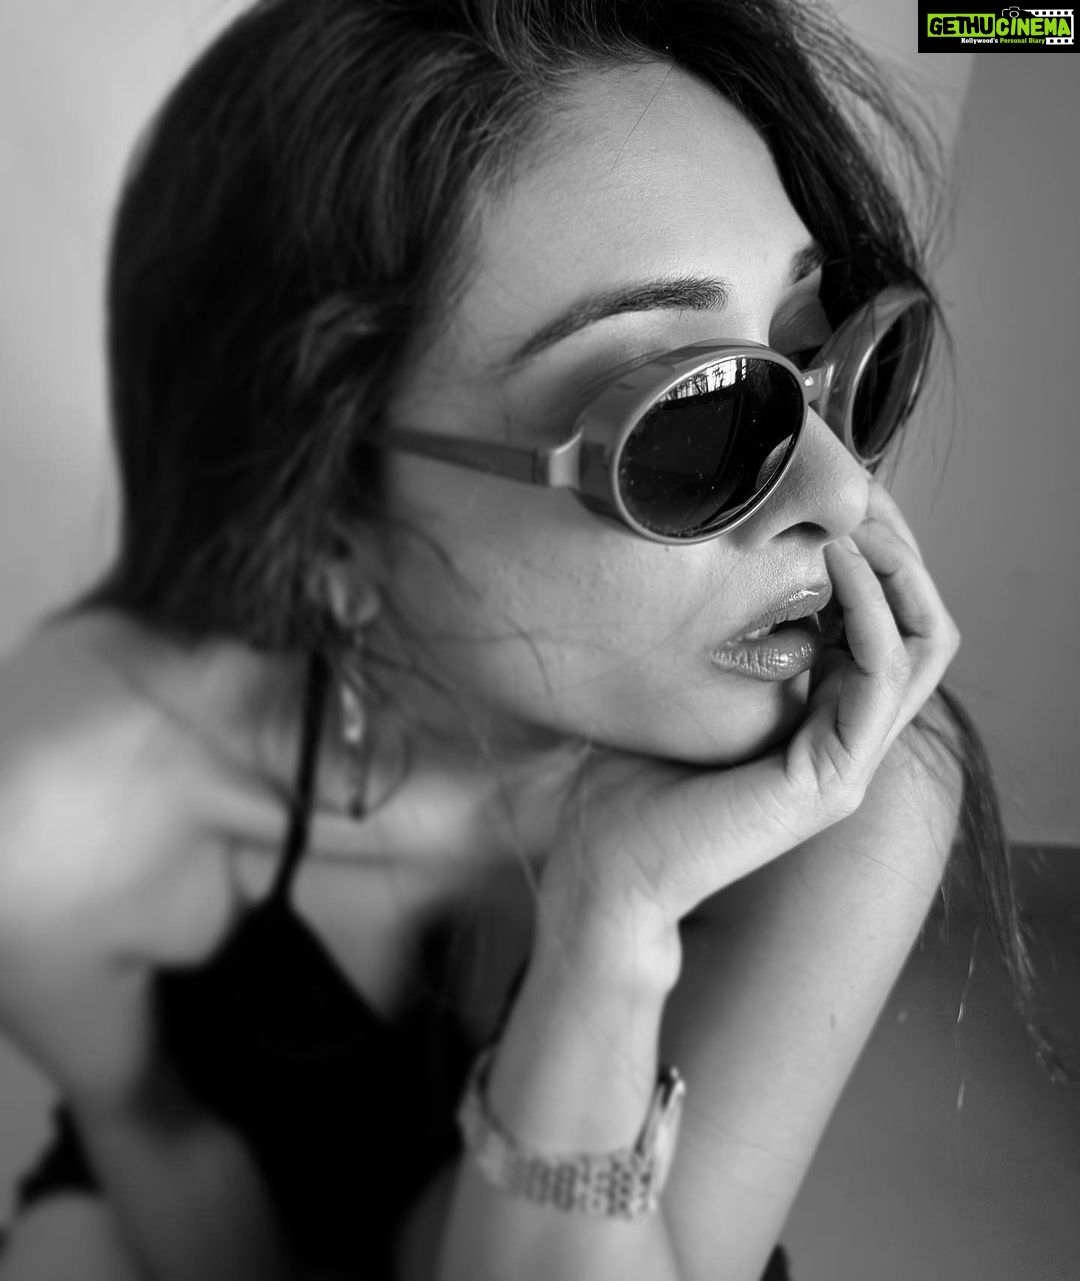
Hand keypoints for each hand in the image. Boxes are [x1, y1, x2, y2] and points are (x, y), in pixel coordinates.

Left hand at [535, 482, 960, 953]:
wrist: (604, 873)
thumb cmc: (626, 786)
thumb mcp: (671, 687)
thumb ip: (705, 636)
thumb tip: (689, 555)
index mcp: (817, 712)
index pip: (882, 617)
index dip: (872, 550)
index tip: (833, 492)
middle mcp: (844, 733)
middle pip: (916, 622)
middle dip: (897, 548)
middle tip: (861, 492)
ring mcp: (845, 759)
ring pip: (919, 645)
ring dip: (894, 570)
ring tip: (853, 516)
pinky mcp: (831, 779)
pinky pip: (879, 681)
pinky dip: (866, 613)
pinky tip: (833, 563)